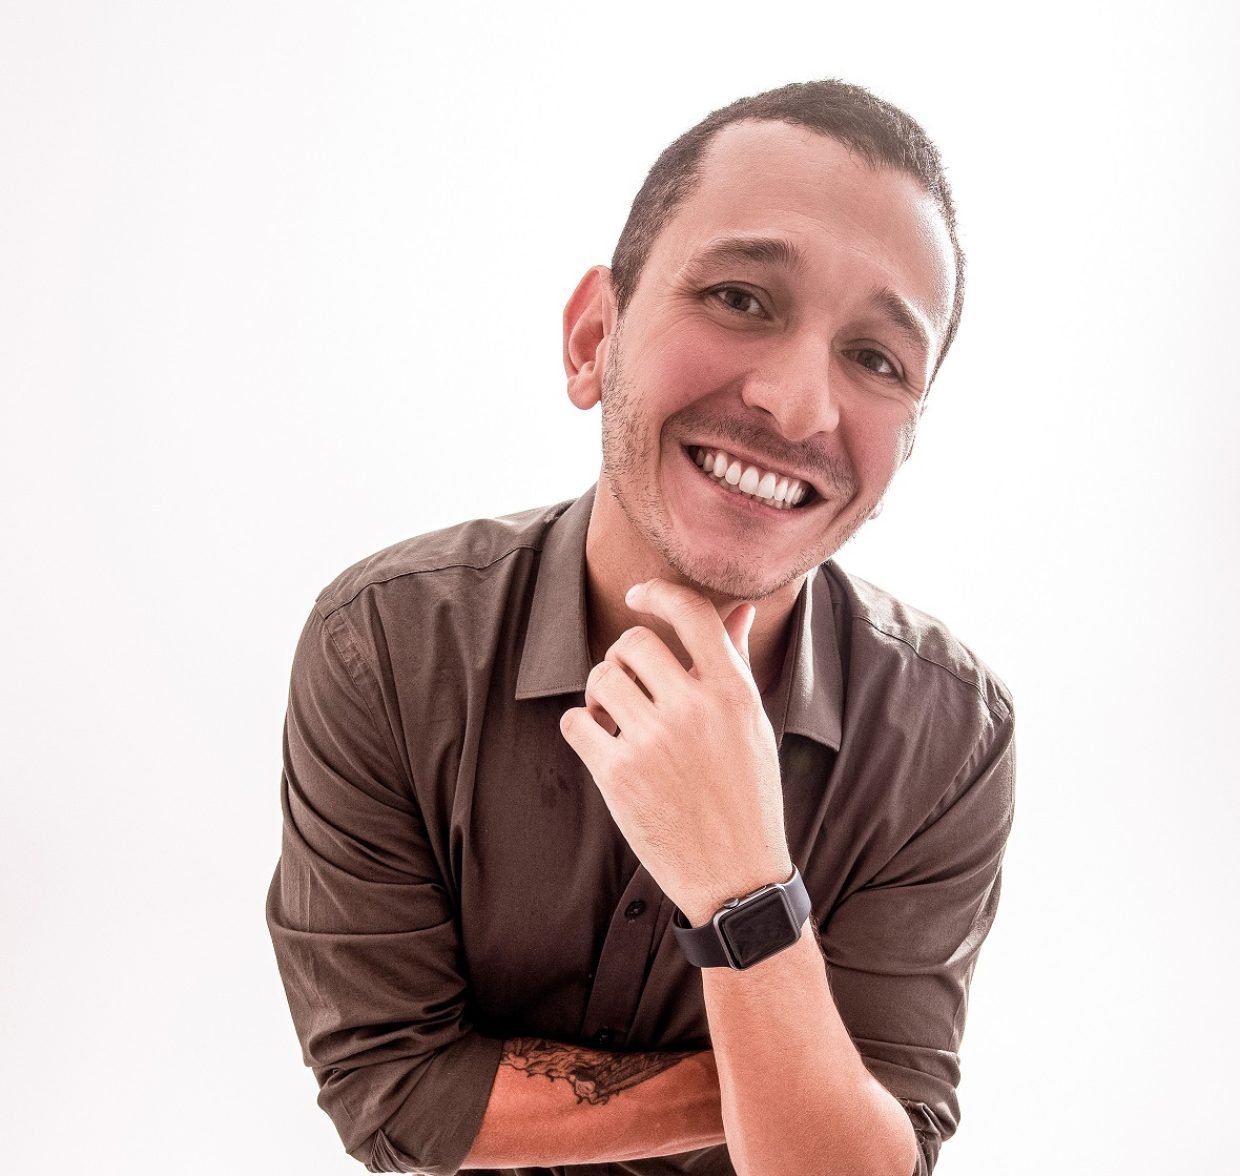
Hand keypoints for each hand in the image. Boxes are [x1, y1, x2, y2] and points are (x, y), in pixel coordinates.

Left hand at [560, 579, 791, 924]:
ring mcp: (653, 741)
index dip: (657, 592)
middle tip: (629, 683)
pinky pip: (575, 721)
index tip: (638, 596)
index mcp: (733, 692)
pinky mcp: (617, 775)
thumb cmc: (747, 794)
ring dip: (600, 690)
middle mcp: (694, 709)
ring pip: (600, 677)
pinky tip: (601, 741)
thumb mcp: (753, 724)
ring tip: (615, 714)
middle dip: (623, 657)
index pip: (691, 613)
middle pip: (633, 643)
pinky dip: (581, 725)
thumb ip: (737, 662)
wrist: (735, 877)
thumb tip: (740, 610)